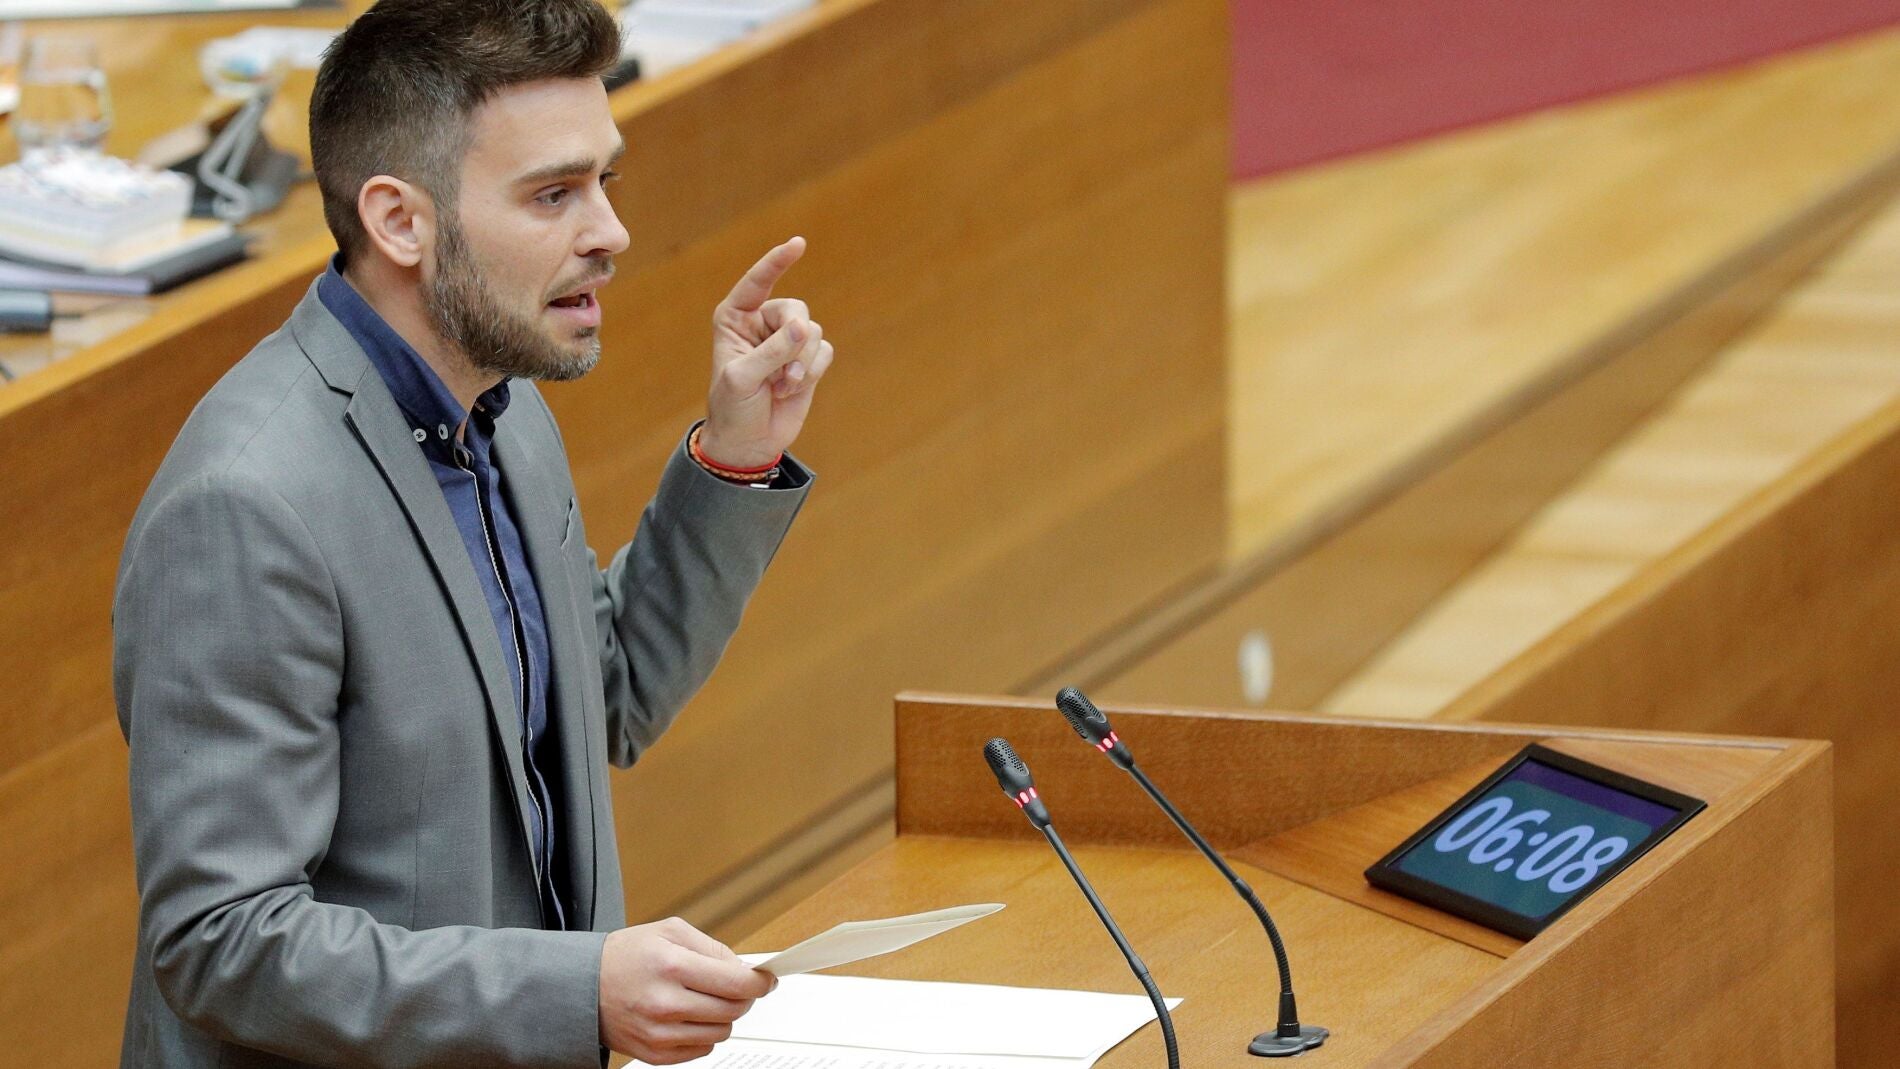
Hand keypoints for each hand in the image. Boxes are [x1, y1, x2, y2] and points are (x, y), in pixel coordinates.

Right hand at [598, 916, 775, 1063]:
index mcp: (671, 966)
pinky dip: (703, 1034)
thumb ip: (713, 948)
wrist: (581, 987)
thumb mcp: (670, 931)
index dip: (760, 983)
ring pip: (721, 1033)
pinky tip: (687, 1016)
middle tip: (733, 986)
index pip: (736, 983)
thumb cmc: (625, 956)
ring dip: (722, 1016)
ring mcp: (659, 1033)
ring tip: (703, 999)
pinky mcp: (654, 1054)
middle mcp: (665, 1003)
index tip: (766, 980)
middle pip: (733, 1010)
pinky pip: (702, 1051)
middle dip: (743, 997)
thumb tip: (745, 970)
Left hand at [702, 236, 834, 469]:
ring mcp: (786, 341)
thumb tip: (805, 328)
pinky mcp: (807, 359)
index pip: (758, 282)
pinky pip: (825, 351)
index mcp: (735, 317)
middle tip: (783, 372)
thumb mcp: (743, 378)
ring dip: (802, 364)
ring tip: (782, 386)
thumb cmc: (732, 407)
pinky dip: (813, 372)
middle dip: (794, 341)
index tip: (799, 243)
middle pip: (796, 310)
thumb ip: (772, 351)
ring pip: (813, 332)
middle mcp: (762, 324)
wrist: (748, 441)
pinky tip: (793, 389)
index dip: (777, 261)